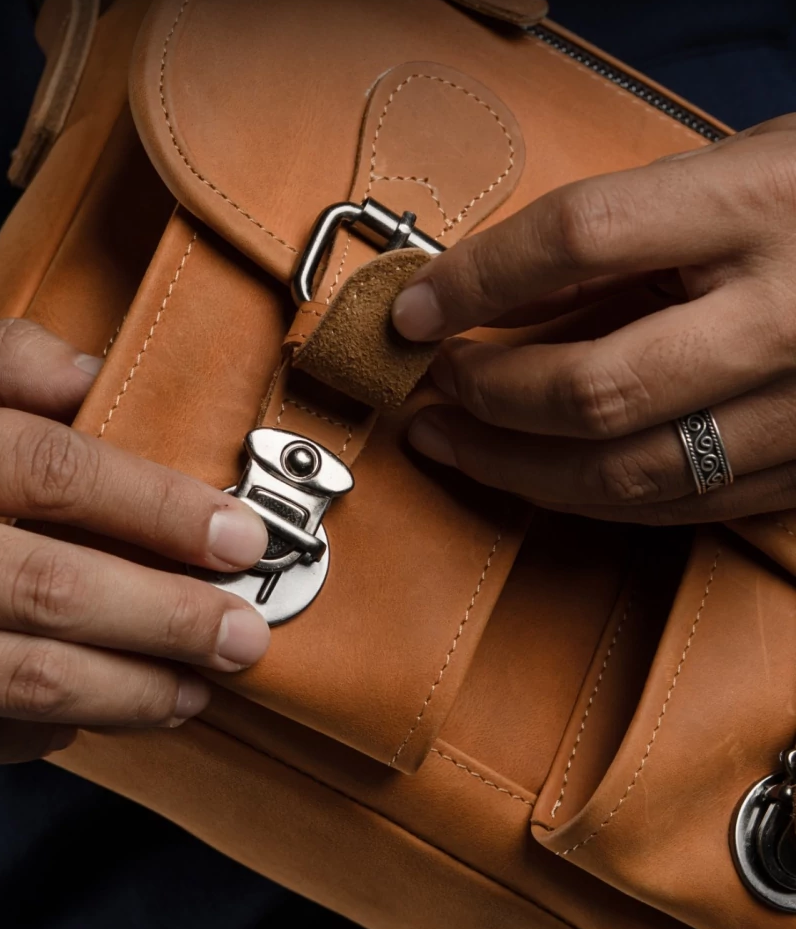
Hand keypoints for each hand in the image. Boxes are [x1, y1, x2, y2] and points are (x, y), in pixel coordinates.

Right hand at [0, 320, 268, 787]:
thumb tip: (94, 373)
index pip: (50, 467)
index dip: (158, 506)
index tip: (235, 535)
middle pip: (49, 585)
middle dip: (169, 617)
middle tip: (244, 631)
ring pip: (17, 677)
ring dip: (128, 690)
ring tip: (196, 688)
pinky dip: (45, 729)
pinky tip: (90, 711)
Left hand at [392, 114, 795, 524]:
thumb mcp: (724, 177)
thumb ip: (610, 241)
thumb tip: (489, 294)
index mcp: (760, 208)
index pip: (576, 240)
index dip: (472, 280)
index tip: (414, 308)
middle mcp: (785, 317)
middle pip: (591, 387)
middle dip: (484, 397)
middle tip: (431, 387)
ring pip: (625, 472)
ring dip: (512, 468)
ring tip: (451, 442)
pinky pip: (676, 506)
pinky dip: (586, 497)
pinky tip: (535, 476)